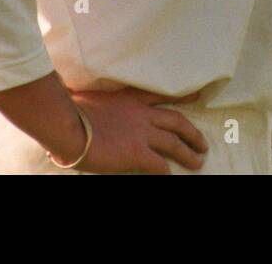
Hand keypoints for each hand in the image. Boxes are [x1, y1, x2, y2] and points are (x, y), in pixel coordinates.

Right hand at [66, 86, 208, 173]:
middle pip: (177, 121)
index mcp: (130, 99)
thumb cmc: (70, 110)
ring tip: (198, 162)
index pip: (160, 95)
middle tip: (203, 143)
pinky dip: (167, 172)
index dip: (181, 96)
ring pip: (174, 143)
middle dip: (192, 133)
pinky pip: (159, 164)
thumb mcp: (89, 96)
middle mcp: (141, 115)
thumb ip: (96, 101)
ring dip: (188, 153)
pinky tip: (171, 176)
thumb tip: (81, 100)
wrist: (69, 124)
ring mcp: (141, 133)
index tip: (196, 97)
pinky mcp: (137, 153)